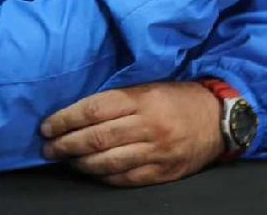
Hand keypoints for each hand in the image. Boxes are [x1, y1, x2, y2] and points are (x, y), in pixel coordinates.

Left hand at [40, 82, 223, 186]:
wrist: (218, 119)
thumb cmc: (177, 99)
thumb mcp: (150, 88)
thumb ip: (119, 99)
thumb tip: (78, 114)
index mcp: (144, 99)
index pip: (95, 110)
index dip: (66, 119)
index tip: (47, 126)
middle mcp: (149, 126)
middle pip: (97, 138)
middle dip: (66, 144)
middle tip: (48, 148)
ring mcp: (156, 152)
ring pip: (107, 162)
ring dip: (80, 163)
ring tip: (66, 160)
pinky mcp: (162, 173)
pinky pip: (125, 179)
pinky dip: (103, 177)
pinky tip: (91, 172)